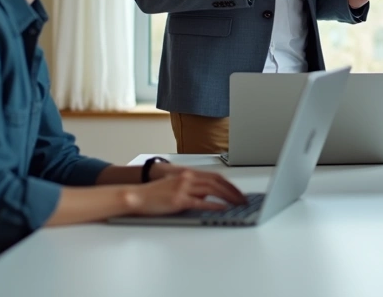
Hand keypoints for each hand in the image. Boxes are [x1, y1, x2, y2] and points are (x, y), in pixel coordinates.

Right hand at [123, 169, 246, 214]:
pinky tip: (222, 208)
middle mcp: (188, 178)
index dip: (230, 184)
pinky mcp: (178, 200)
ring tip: (238, 204)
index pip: (216, 176)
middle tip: (244, 200)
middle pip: (217, 182)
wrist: (137, 196)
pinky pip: (200, 202)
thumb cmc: (156, 194)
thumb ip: (194, 189)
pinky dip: (214, 205)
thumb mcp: (178, 187)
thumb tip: (208, 197)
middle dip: (233, 191)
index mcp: (189, 174)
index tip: (239, 192)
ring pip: (212, 190)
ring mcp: (183, 188)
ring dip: (228, 197)